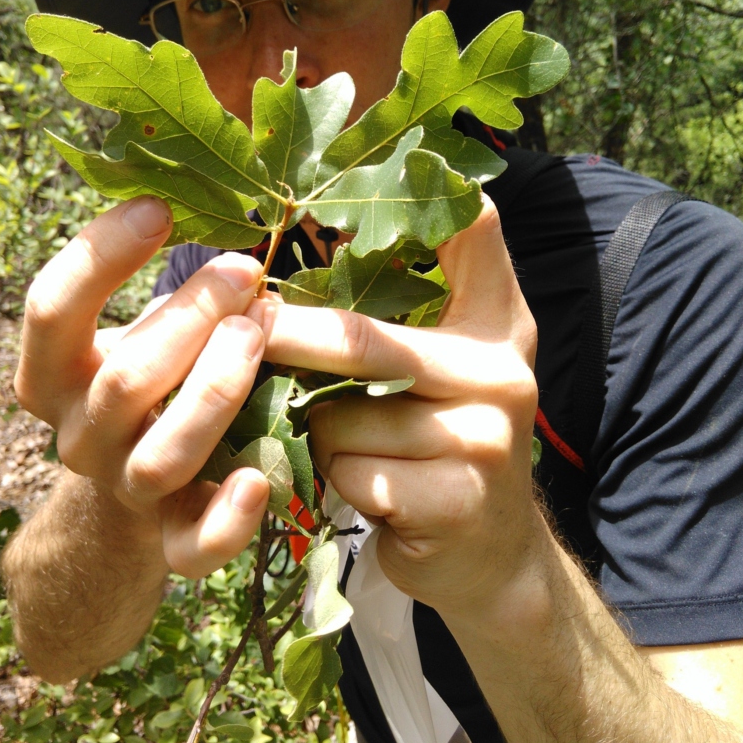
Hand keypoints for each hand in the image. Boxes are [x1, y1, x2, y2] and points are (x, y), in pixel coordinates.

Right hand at [15, 196, 270, 578]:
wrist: (134, 496)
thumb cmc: (147, 385)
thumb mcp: (135, 335)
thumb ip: (164, 295)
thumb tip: (225, 219)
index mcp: (51, 378)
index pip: (51, 311)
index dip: (100, 256)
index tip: (159, 207)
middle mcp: (79, 437)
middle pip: (125, 380)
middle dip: (191, 317)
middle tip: (244, 271)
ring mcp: (124, 491)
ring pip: (162, 456)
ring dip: (217, 392)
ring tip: (259, 333)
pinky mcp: (173, 539)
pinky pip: (194, 546)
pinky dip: (228, 520)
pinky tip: (257, 480)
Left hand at [249, 197, 543, 620]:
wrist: (490, 555)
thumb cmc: (446, 443)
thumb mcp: (453, 368)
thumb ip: (418, 308)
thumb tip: (315, 249)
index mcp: (499, 324)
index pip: (472, 233)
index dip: (415, 197)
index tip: (334, 187)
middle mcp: (501, 371)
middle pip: (362, 338)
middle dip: (288, 336)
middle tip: (242, 327)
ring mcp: (484, 438)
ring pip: (342, 418)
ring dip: (318, 434)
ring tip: (346, 449)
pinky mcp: (455, 498)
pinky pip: (351, 472)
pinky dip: (336, 482)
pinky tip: (367, 492)